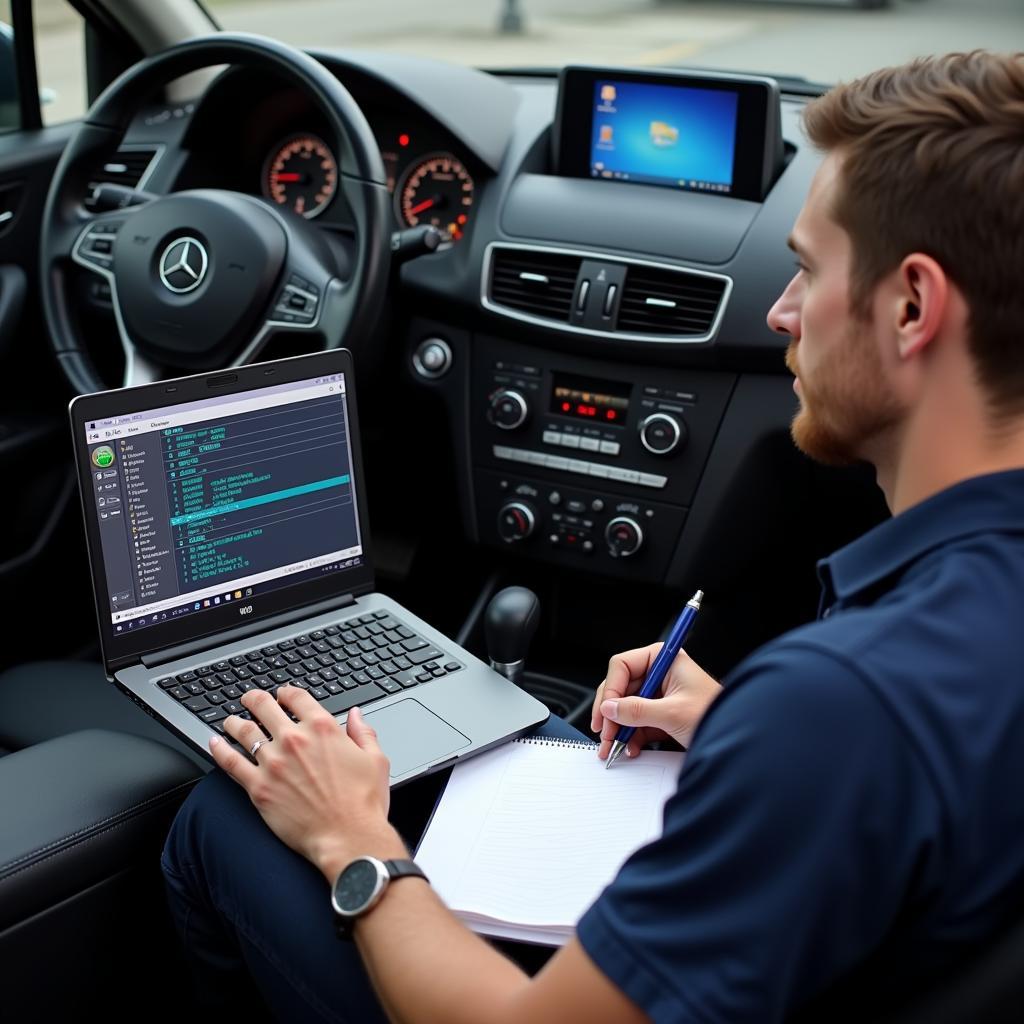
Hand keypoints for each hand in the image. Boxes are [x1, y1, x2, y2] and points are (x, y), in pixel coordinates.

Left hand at [212, 686, 405, 882]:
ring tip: (231, 720)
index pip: (296, 697)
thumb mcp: (375, 759)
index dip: (286, 692)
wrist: (349, 837)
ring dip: (235, 721)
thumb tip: (356, 715)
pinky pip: (230, 762)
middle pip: (264, 706)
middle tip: (249, 699)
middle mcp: (294, 740)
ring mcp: (273, 763)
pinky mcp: (259, 788)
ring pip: (244, 731)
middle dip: (254, 699)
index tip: (282, 695)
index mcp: (323, 728)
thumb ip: (363, 733)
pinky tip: (214, 742)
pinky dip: (219, 749)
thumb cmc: (364, 802)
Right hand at [590, 643, 721, 759]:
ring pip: (627, 708)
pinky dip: (632, 736)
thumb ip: (637, 710)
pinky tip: (631, 748)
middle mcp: (660, 673)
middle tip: (605, 733)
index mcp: (664, 659)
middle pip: (621, 688)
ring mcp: (661, 694)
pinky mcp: (663, 713)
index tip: (606, 711)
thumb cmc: (716, 715)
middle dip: (612, 713)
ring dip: (618, 729)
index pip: (623, 665)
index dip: (611, 689)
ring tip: (613, 747)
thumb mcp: (672, 713)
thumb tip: (610, 709)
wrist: (739, 740)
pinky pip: (638, 722)